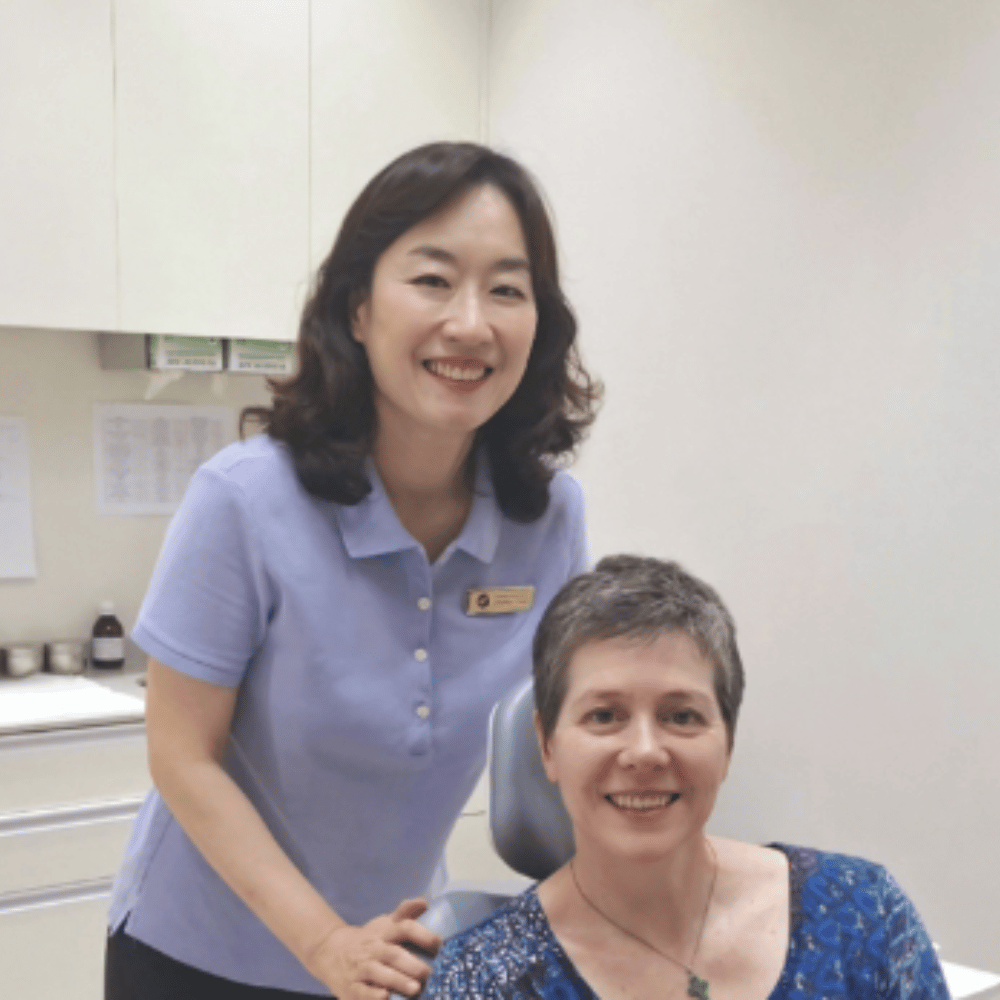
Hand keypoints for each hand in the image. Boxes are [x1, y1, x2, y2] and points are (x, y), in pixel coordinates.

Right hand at [306, 898, 442, 998]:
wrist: (331, 951)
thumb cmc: (369, 939)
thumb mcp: (385, 923)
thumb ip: (405, 913)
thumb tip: (425, 902)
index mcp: (385, 933)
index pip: (404, 927)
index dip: (422, 934)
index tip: (438, 944)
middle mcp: (374, 949)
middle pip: (393, 954)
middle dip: (411, 963)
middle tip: (428, 973)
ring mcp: (361, 967)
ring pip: (379, 973)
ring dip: (398, 980)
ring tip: (416, 989)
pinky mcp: (351, 987)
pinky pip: (362, 991)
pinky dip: (373, 995)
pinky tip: (385, 997)